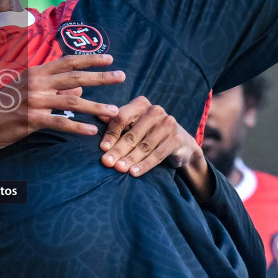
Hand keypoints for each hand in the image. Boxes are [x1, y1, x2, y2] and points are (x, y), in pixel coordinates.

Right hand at [0, 54, 126, 154]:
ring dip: (96, 106)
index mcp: (36, 72)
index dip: (90, 59)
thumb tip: (80, 87)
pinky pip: (60, 123)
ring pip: (72, 101)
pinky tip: (91, 131)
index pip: (68, 62)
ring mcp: (34, 101)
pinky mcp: (32, 120)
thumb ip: (54, 87)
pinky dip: (77, 127)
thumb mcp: (27, 91)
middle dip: (101, 77)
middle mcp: (36, 83)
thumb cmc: (4, 107)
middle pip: (76, 77)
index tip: (109, 59)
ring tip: (114, 112)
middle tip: (122, 76)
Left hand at [98, 97, 213, 198]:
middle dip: (118, 150)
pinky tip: (134, 173)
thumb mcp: (132, 125)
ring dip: (130, 159)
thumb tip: (97, 115)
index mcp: (141, 104)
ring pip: (144, 145)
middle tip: (107, 162)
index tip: (102, 148)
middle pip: (132, 133)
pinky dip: (145, 164)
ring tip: (119, 169)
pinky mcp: (177, 138)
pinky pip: (158, 154)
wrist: (180, 145)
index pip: (121, 117)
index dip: (111, 134)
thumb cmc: (148, 133)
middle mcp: (155, 110)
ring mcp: (168, 123)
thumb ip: (116, 121)